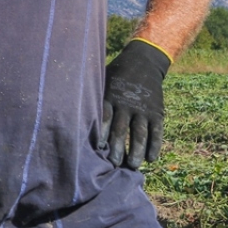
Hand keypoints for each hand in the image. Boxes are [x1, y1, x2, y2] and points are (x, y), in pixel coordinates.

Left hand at [101, 40, 170, 169]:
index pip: (104, 118)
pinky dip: (155, 145)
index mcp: (110, 97)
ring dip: (137, 151)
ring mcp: (143, 109)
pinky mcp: (157, 112)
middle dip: (117, 149)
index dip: (101, 135)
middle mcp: (127, 104)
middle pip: (121, 130)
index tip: (97, 151)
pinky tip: (151, 158)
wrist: (143, 61)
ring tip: (133, 166)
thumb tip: (70, 116)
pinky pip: (157, 131)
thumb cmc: (115, 76)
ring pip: (140, 134)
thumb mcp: (101, 81)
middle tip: (113, 165)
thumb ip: (92, 98)